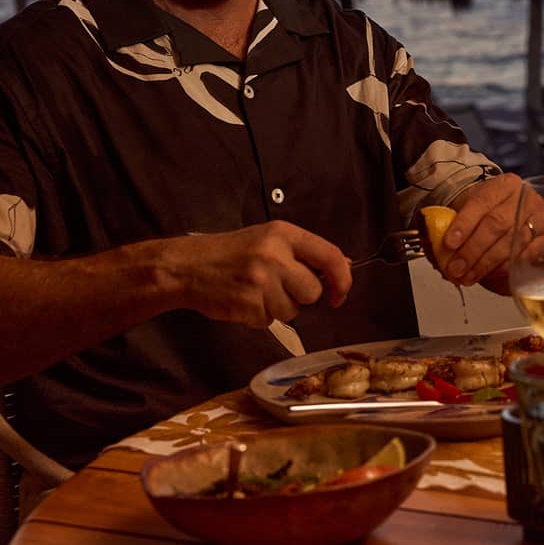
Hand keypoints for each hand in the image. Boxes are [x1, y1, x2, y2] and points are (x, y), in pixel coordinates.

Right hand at [163, 221, 350, 327]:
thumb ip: (305, 252)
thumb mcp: (269, 239)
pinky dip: (259, 316)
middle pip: (313, 291)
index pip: (330, 256)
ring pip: (293, 310)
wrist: (186, 267)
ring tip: (256, 292)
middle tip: (276, 286)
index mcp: (284, 234)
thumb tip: (344, 265)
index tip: (340, 294)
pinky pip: (270, 321)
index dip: (343, 279)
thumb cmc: (231, 253)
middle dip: (300, 295)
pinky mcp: (248, 305)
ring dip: (279, 307)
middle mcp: (275, 256)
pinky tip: (244, 301)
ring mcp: (261, 281)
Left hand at [434, 173, 543, 286]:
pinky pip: (527, 256)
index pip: (481, 202)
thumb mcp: (472, 206)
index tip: (449, 244)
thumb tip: (436, 251)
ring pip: (512, 243)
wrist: (518, 209)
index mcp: (503, 185)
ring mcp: (539, 217)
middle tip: (456, 268)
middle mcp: (523, 198)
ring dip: (487, 264)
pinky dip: (508, 268)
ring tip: (468, 276)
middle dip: (473, 250)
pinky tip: (491, 275)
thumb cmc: (491, 210)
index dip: (464, 224)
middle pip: (497, 225)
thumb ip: (453, 223)